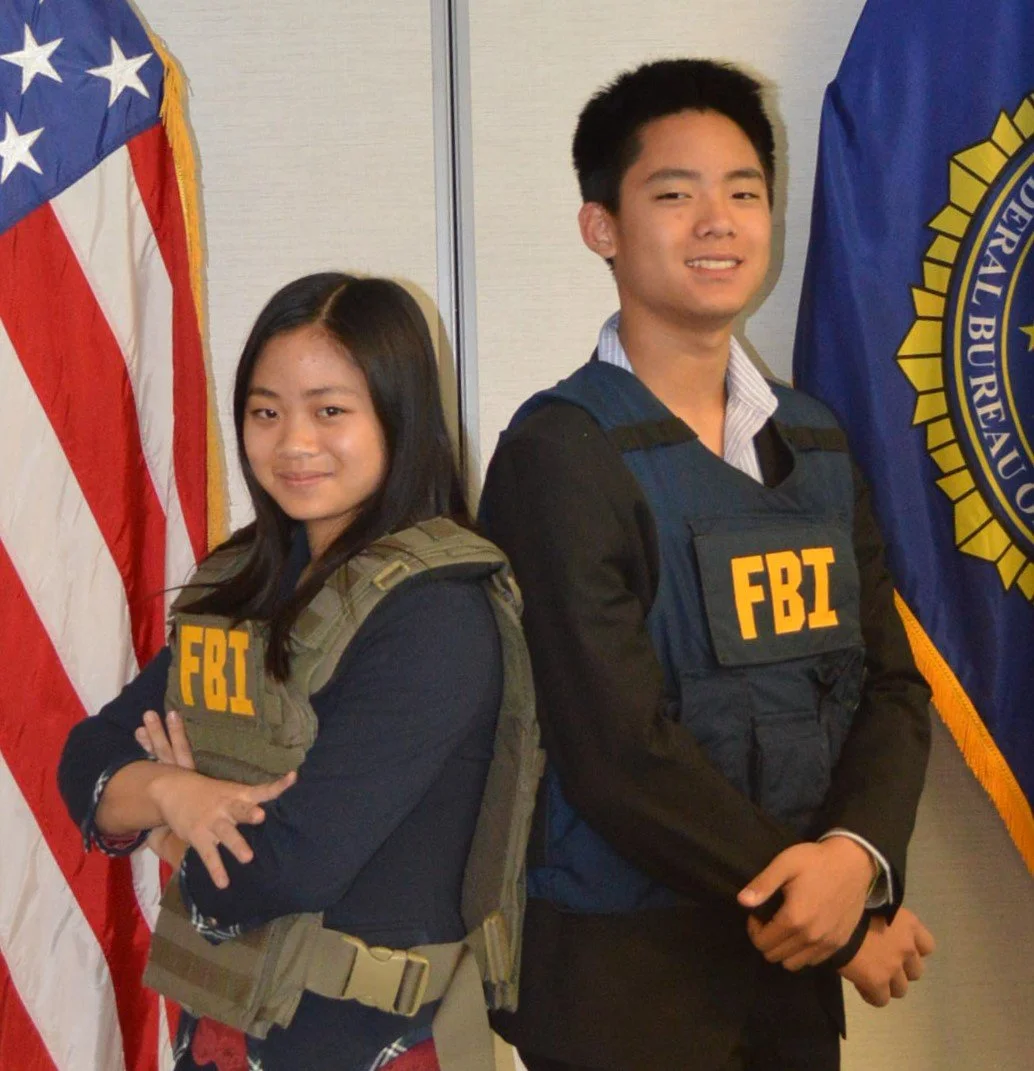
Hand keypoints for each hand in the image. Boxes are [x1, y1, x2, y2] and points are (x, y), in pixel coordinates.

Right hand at [137, 710, 296, 889]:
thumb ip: (252, 800)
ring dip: (236, 845)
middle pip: (240, 809)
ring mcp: (212, 821)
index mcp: (239, 794)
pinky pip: (208, 855)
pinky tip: (224, 883)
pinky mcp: (198, 836)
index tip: (293, 778)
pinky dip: (216, 870)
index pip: (262, 789)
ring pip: (226, 833)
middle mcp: (227, 806)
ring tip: (248, 858)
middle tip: (261, 817)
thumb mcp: (232, 791)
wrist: (174, 790)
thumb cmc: (212, 794)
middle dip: (249, 813)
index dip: (278, 785)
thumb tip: (280, 811)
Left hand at [739, 837, 875, 968]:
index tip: (758, 914)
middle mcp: (811, 937)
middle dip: (766, 940)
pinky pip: (813, 961)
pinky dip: (803, 953)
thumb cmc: (816, 861)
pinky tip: (803, 932)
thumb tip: (742, 901)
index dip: (754, 929)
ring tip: (785, 928)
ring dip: (783, 950)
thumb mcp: (785, 863)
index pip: (762, 942)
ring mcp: (827, 944)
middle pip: (775, 956)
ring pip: (793, 964)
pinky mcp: (840, 944)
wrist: (854, 863)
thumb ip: (763, 884)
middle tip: (770, 920)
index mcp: (794, 919)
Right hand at [839, 907, 934, 1005]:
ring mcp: (894, 966)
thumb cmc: (849, 905)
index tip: (896, 947)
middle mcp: (907, 946)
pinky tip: (860, 985)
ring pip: (901, 989)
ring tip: (870, 976)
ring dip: (888, 985)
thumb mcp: (873, 903)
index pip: (927, 946)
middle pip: (916, 971)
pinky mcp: (879, 982)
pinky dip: (872, 995)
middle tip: (881, 963)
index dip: (913, 950)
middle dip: (901, 970)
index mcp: (908, 924)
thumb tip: (877, 927)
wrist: (830, 919)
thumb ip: (883, 919)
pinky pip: (882, 1000)